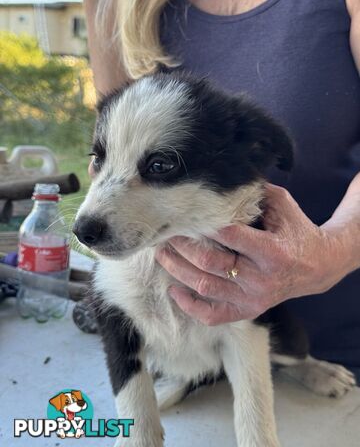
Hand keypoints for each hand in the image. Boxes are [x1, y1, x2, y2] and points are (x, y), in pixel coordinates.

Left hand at [156, 184, 351, 325]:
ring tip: (161, 253)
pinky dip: (190, 306)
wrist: (318, 266)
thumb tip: (222, 176)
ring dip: (177, 270)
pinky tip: (174, 290)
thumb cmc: (295, 230)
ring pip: (205, 287)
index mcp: (272, 251)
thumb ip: (255, 193)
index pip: (228, 235)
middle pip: (210, 262)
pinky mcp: (247, 311)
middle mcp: (261, 279)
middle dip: (182, 246)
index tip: (183, 214)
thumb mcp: (282, 206)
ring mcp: (253, 299)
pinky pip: (213, 315)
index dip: (203, 224)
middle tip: (165, 232)